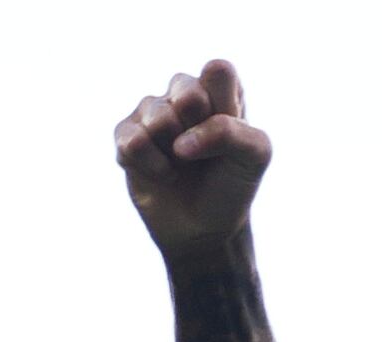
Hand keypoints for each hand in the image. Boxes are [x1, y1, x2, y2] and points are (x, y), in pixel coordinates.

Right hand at [114, 58, 268, 255]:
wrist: (205, 229)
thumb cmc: (232, 185)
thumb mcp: (255, 157)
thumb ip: (231, 133)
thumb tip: (179, 143)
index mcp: (220, 89)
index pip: (217, 71)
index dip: (222, 105)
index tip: (229, 130)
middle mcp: (184, 93)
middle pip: (185, 89)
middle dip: (197, 128)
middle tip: (202, 151)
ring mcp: (153, 113)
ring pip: (156, 115)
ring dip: (173, 152)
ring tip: (181, 166)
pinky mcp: (127, 136)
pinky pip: (131, 141)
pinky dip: (151, 165)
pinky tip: (162, 175)